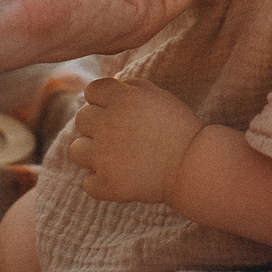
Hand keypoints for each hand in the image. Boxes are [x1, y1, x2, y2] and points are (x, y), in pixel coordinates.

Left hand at [69, 77, 202, 204]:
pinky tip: (121, 179)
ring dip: (92, 154)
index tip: (119, 112)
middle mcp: (108, 124)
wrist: (196, 166)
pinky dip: (101, 184)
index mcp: (121, 98)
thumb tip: (104, 87)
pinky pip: (88, 183)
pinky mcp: (109, 183)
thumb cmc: (179, 128)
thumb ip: (130, 88)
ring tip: (115, 158)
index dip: (103, 101)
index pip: (92, 91)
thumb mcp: (159, 96)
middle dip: (97, 127)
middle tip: (121, 137)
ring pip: (76, 151)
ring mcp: (105, 156)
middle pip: (81, 119)